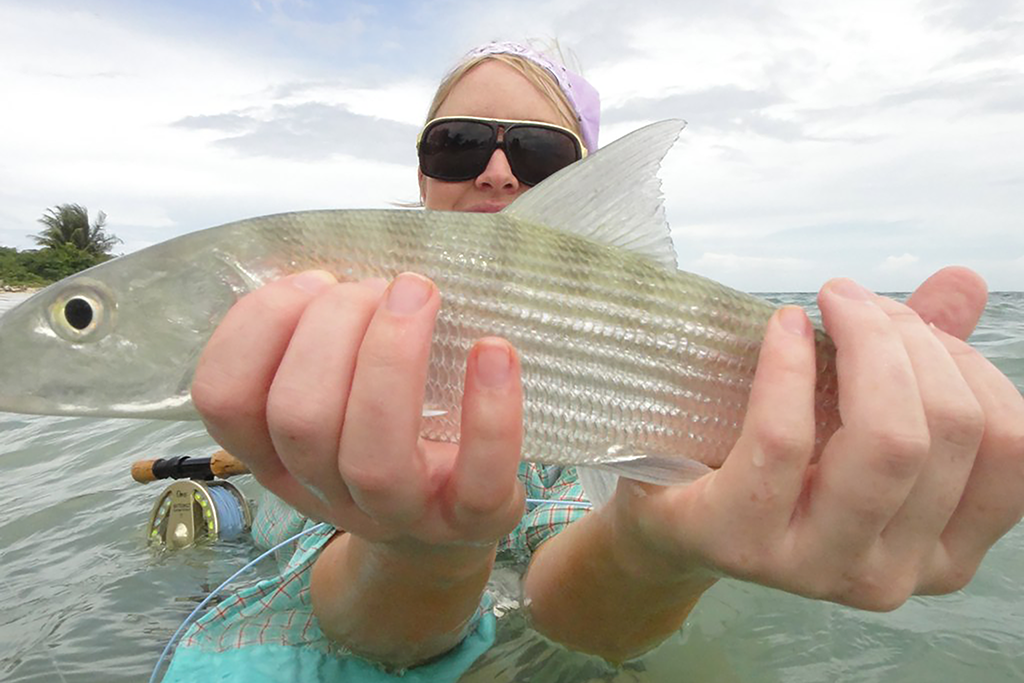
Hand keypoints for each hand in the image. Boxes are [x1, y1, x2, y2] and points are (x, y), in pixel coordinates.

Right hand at [191, 271, 524, 549]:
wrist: (449, 522)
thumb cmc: (392, 431)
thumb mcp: (339, 392)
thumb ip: (325, 337)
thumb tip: (333, 259)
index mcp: (277, 452)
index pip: (223, 400)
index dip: (256, 327)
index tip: (313, 280)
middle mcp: (324, 489)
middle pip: (299, 417)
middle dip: (332, 329)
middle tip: (378, 287)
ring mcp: (399, 513)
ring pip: (372, 456)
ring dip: (393, 357)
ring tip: (419, 293)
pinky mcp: (470, 520)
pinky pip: (478, 479)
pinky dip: (489, 411)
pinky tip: (494, 351)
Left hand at [611, 268, 1023, 608]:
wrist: (672, 519)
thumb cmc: (775, 466)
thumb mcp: (854, 415)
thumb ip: (919, 360)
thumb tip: (964, 283)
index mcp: (945, 549)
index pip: (1008, 446)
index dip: (967, 363)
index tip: (910, 320)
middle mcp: (896, 574)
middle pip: (947, 430)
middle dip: (908, 339)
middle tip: (854, 303)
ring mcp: (820, 568)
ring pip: (888, 441)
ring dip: (866, 345)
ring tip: (828, 307)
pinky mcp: (743, 544)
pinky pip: (785, 440)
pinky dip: (787, 366)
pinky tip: (783, 327)